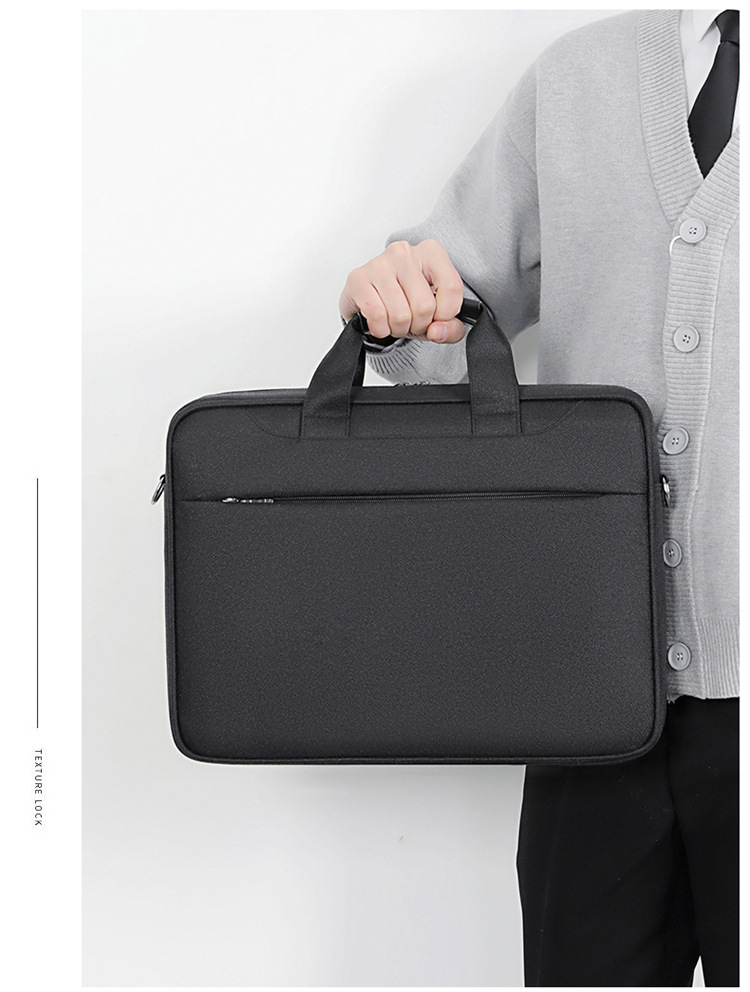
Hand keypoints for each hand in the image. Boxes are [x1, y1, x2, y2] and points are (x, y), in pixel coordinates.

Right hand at [339, 239, 465, 342]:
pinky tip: (380, 322)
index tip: (437, 318)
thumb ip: (451, 328)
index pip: (452, 287)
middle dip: (419, 325)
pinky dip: (381, 329)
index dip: (446, 315)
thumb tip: (438, 331)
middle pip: (425, 306)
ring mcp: (379, 264)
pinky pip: (377, 316)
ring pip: (401, 315)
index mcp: (430, 252)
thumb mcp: (437, 316)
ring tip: (394, 320)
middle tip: (411, 320)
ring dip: (399, 329)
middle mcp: (404, 253)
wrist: (372, 301)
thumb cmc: (406, 301)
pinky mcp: (358, 279)